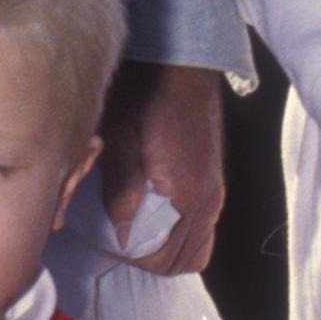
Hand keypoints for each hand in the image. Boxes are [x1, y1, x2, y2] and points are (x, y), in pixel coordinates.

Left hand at [99, 61, 223, 274]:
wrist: (180, 59)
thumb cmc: (147, 89)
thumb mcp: (121, 132)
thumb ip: (121, 185)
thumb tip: (121, 232)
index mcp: (185, 191)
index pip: (163, 257)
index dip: (130, 254)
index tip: (106, 235)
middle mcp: (207, 198)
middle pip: (182, 260)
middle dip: (147, 255)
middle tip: (116, 232)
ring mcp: (214, 189)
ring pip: (195, 247)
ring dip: (163, 244)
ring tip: (131, 220)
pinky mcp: (213, 180)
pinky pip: (201, 226)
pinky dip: (177, 230)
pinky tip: (149, 205)